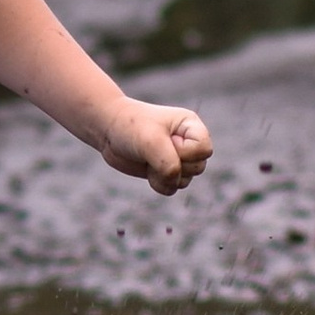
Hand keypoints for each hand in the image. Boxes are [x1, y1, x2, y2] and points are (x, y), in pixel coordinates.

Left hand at [95, 98, 212, 194]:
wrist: (110, 131)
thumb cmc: (131, 127)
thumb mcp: (150, 141)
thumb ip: (168, 162)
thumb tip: (174, 180)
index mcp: (191, 126)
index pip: (204, 149)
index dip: (187, 152)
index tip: (168, 141)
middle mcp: (188, 142)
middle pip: (198, 168)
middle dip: (174, 165)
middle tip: (154, 150)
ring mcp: (178, 158)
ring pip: (185, 181)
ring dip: (164, 176)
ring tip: (148, 158)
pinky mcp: (167, 171)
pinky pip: (172, 188)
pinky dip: (158, 183)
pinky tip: (147, 168)